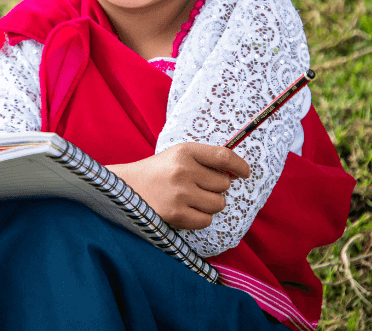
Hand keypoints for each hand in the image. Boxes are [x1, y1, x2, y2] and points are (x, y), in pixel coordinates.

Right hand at [106, 143, 250, 229]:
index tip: (245, 173)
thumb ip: (204, 161)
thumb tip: (236, 174)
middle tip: (199, 188)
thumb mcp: (176, 156)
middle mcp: (182, 170)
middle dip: (217, 189)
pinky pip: (206, 220)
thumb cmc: (157, 172)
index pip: (223, 156)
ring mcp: (179, 192)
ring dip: (210, 204)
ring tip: (192, 200)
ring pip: (218, 203)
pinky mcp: (176, 213)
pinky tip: (186, 211)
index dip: (239, 165)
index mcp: (183, 151)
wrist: (126, 188)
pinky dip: (200, 218)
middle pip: (224, 184)